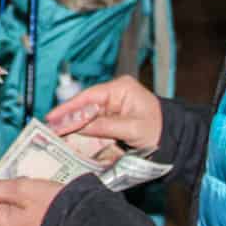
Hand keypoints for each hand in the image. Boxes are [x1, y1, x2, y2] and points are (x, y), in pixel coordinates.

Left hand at [0, 176, 65, 225]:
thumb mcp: (21, 189)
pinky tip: (42, 202)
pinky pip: (25, 222)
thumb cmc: (52, 206)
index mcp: (0, 225)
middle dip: (4, 193)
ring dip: (18, 201)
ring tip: (34, 190)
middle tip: (21, 181)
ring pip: (11, 214)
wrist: (83, 224)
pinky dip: (29, 211)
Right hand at [44, 75, 162, 153]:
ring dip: (73, 124)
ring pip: (87, 113)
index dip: (69, 107)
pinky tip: (71, 134)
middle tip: (49, 127)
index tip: (52, 117)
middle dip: (68, 117)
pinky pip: (94, 121)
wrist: (176, 137)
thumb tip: (81, 127)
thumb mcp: (133, 129)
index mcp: (121, 88)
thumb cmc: (160, 129)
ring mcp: (114, 104)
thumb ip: (106, 126)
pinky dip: (83, 128)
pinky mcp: (114, 116)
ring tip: (55, 132)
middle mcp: (115, 93)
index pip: (89, 96)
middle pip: (85, 104)